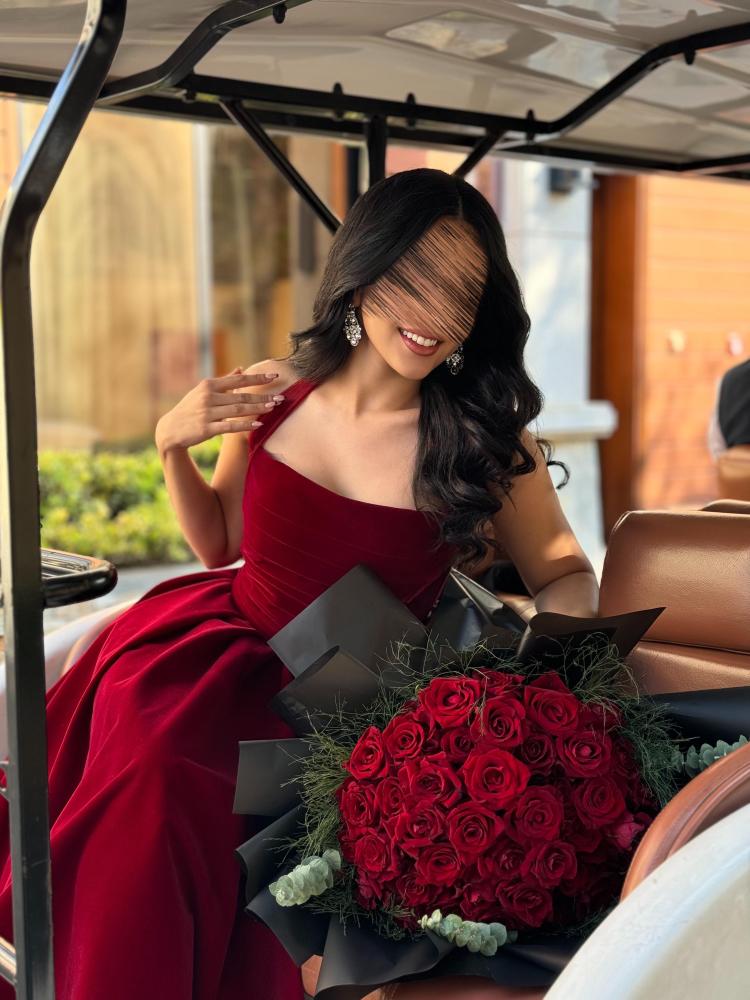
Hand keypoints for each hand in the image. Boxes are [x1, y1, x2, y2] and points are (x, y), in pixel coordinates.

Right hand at [155, 367, 283, 452]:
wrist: (170, 429)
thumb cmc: (190, 408)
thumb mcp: (203, 391)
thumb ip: (224, 381)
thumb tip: (241, 369)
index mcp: (209, 385)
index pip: (238, 380)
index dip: (257, 377)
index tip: (274, 375)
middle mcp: (208, 397)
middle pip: (241, 395)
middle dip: (262, 396)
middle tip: (280, 397)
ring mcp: (207, 413)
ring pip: (238, 410)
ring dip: (257, 408)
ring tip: (273, 407)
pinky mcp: (206, 429)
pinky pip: (230, 426)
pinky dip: (245, 425)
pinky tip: (258, 424)